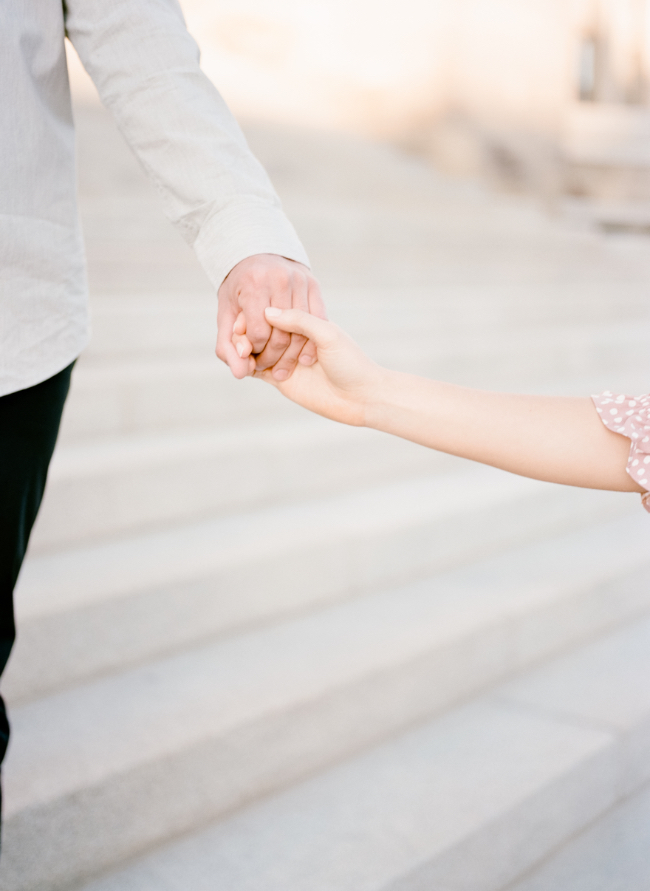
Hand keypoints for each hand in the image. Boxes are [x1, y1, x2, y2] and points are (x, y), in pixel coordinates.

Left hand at [216, 254, 325, 379]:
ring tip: (282, 363)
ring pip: (302, 331)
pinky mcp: (314, 283)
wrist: (257, 256)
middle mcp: (279, 279)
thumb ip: (228, 347)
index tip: (252, 354)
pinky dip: (310, 342)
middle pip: (282, 335)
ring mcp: (300, 280)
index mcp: (254, 285)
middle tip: (267, 365)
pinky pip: (318, 321)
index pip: (259, 333)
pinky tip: (302, 355)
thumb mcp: (226, 316)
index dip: (255, 351)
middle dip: (273, 357)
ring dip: (292, 355)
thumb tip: (240, 375)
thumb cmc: (238, 291)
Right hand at [252, 307, 382, 425]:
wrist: (362, 398)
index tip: (243, 315)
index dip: (255, 314)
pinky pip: (256, 371)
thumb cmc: (351, 363)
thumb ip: (300, 320)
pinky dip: (246, 367)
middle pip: (260, 330)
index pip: (273, 312)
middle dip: (245, 332)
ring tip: (239, 352)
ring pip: (255, 350)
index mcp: (306, 322)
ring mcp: (285, 359)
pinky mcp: (281, 380)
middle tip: (239, 337)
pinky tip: (241, 366)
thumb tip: (268, 311)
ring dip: (243, 349)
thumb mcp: (328, 334)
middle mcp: (293, 339)